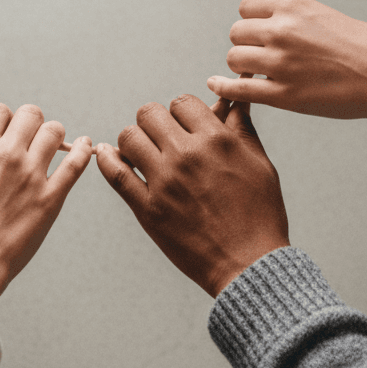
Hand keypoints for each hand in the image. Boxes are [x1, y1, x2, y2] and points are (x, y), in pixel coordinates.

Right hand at [0, 105, 91, 312]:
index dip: (1, 117)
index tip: (2, 128)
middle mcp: (5, 155)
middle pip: (30, 115)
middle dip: (28, 121)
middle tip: (26, 135)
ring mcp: (31, 175)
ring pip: (54, 132)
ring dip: (52, 134)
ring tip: (49, 143)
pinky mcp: (51, 197)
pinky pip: (75, 164)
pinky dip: (83, 150)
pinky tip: (86, 145)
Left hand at [96, 96, 287, 297]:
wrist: (249, 264)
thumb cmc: (260, 215)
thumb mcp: (260, 165)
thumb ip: (242, 130)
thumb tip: (235, 104)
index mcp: (216, 140)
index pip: (181, 103)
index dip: (182, 111)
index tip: (183, 123)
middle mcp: (186, 155)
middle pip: (149, 114)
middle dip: (155, 121)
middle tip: (161, 136)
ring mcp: (163, 181)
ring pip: (128, 137)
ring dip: (134, 140)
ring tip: (142, 151)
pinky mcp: (147, 208)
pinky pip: (115, 173)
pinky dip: (107, 160)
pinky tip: (108, 155)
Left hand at [207, 0, 366, 119]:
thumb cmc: (363, 45)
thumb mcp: (323, 13)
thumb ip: (289, 13)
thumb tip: (259, 9)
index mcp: (293, 5)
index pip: (246, 6)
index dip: (251, 20)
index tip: (260, 31)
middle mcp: (282, 30)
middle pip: (236, 32)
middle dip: (245, 43)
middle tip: (261, 54)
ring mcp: (280, 63)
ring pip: (234, 58)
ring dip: (242, 65)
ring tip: (259, 71)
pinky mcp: (282, 95)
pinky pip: (238, 88)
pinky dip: (223, 87)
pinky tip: (216, 84)